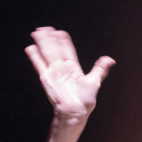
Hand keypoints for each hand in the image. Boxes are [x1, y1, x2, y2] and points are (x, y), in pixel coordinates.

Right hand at [25, 27, 114, 141]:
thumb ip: (100, 69)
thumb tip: (111, 59)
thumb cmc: (85, 102)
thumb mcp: (94, 82)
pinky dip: (35, 57)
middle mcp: (62, 69)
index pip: (67, 51)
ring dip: (42, 43)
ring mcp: (53, 73)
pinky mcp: (47, 79)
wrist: (75, 113)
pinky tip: (30, 48)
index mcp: (73, 69)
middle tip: (45, 28)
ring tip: (37, 33)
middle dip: (50, 39)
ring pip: (47, 54)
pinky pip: (40, 65)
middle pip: (55, 50)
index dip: (63, 41)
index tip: (60, 33)